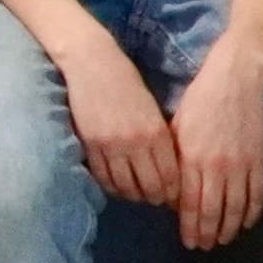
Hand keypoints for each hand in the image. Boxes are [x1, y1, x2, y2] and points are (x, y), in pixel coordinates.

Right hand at [61, 30, 180, 206]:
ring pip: (125, 187)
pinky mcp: (90, 144)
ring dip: (131, 195)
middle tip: (153, 198)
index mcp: (157, 133)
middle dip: (153, 198)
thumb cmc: (126, 82)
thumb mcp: (151, 110)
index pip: (170, 177)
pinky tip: (114, 184)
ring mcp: (111, 145)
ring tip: (134, 193)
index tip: (171, 197)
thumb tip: (164, 169)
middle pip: (149, 187)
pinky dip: (110, 186)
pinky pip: (102, 177)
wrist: (92, 63)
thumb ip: (159, 139)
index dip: (171, 194)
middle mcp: (136, 143)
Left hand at [166, 43, 262, 250]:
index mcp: (193, 159)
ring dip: (229, 228)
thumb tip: (172, 194)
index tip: (188, 241)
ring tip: (221, 240)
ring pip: (237, 208)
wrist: (234, 83)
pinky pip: (257, 195)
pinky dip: (251, 213)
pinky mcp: (260, 161)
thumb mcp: (175, 131)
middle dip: (207, 233)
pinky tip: (245, 223)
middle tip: (203, 247)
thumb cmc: (197, 104)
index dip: (190, 226)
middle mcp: (218, 167)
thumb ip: (175, 164)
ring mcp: (242, 166)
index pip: (191, 204)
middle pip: (214, 211)